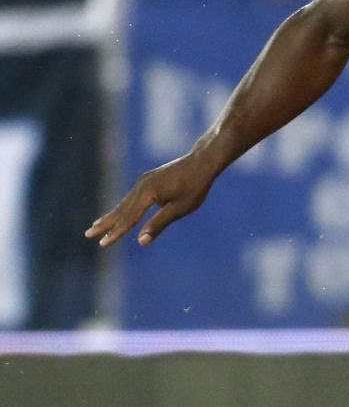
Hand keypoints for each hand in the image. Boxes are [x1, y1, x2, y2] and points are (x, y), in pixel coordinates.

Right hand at [85, 152, 220, 246]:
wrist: (202, 161)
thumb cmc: (194, 186)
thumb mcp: (180, 208)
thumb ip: (159, 224)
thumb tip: (141, 241)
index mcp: (147, 193)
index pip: (129, 218)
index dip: (116, 233)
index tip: (102, 245)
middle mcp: (141, 186)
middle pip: (121, 210)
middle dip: (105, 224)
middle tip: (88, 235)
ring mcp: (143, 182)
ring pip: (124, 203)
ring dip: (111, 215)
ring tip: (96, 225)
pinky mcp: (148, 180)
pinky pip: (132, 198)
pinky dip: (122, 207)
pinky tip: (118, 212)